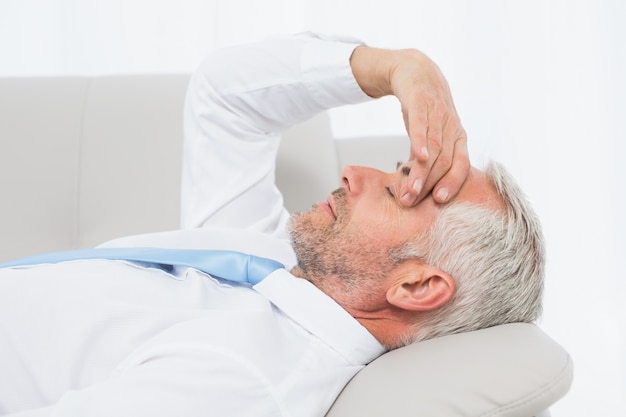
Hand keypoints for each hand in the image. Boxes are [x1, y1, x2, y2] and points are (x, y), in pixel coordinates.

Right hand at [351, 47, 469, 205]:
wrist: (415, 70)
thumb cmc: (423, 108)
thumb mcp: (429, 134)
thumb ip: (426, 159)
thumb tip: (416, 187)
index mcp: (458, 137)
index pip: (460, 166)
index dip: (452, 184)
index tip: (438, 201)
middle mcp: (452, 126)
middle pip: (444, 162)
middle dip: (428, 185)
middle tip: (410, 201)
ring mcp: (438, 113)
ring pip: (433, 148)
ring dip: (421, 172)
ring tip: (407, 190)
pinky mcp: (421, 101)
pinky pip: (422, 124)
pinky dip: (421, 141)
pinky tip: (418, 156)